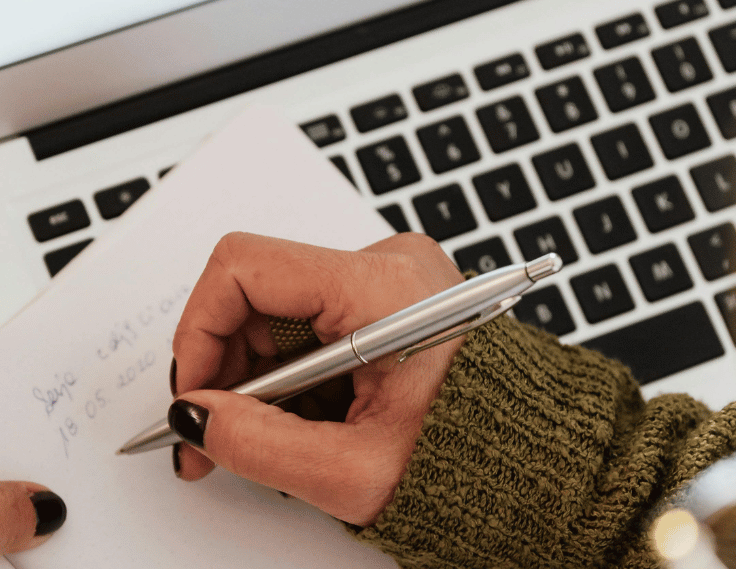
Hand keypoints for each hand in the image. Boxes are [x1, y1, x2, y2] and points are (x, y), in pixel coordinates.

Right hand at [169, 232, 463, 525]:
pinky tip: (308, 418)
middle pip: (257, 291)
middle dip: (228, 367)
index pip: (245, 267)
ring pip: (278, 311)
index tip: (195, 392)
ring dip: (259, 377)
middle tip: (214, 433)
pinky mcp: (389, 296)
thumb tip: (195, 416)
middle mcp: (387, 264)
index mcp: (382, 288)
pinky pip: (310, 321)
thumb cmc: (477, 461)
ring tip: (273, 438)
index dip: (200, 330)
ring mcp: (389, 276)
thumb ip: (258, 444)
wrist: (540, 464)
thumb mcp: (353, 472)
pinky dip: (292, 372)